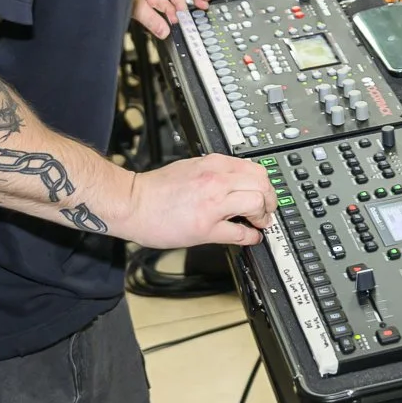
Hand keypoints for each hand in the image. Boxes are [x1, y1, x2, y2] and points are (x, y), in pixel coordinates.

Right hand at [119, 154, 275, 248]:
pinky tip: (251, 238)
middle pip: (261, 184)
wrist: (131, 203)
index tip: (266, 192)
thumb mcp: (190, 167)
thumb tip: (235, 180)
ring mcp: (212, 204)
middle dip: (270, 199)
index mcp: (213, 164)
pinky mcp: (206, 227)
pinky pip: (239, 233)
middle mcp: (215, 180)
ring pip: (256, 203)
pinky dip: (251, 237)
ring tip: (259, 222)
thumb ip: (214, 171)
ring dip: (263, 215)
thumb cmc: (155, 189)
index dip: (265, 183)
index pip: (255, 168)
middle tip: (267, 209)